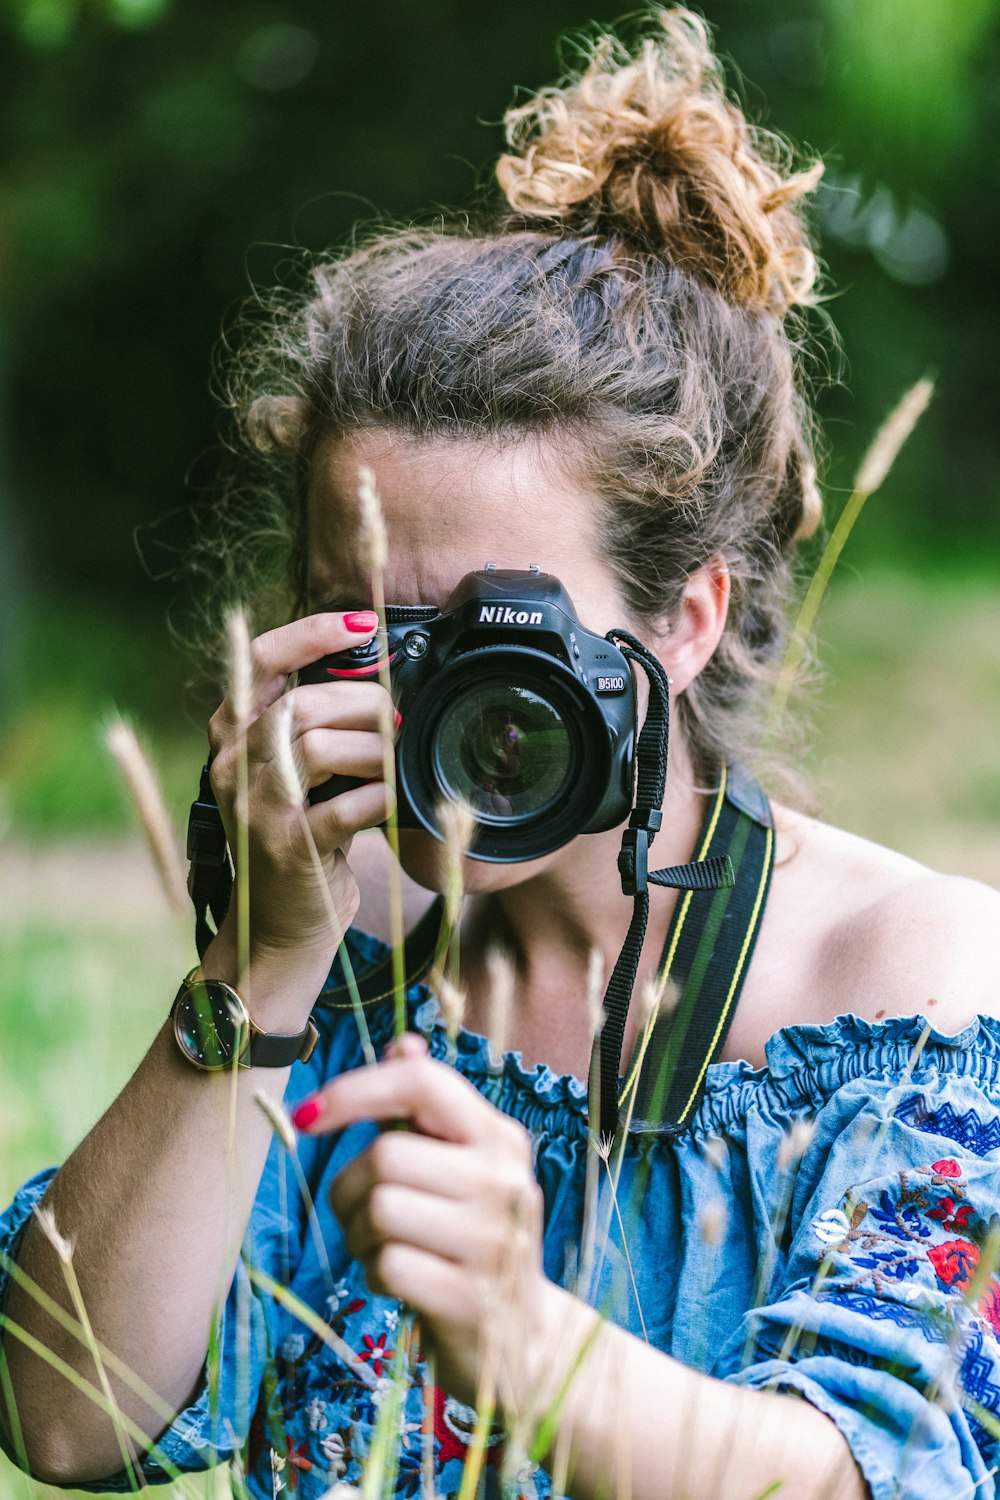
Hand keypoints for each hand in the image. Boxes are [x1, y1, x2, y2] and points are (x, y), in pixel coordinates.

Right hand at [205, 611, 394, 1002]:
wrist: (277, 930)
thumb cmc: (300, 842)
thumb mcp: (296, 777)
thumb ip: (316, 729)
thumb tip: (380, 683)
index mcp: (232, 738)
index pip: (261, 658)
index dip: (312, 632)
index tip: (363, 623)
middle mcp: (232, 767)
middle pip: (300, 702)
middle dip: (362, 701)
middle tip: (396, 718)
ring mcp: (256, 808)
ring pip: (317, 746)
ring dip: (373, 747)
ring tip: (394, 759)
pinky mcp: (286, 848)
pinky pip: (344, 806)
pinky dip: (380, 796)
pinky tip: (393, 800)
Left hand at [298, 1034, 552, 1410]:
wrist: (524, 1342)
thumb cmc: (471, 1240)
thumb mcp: (461, 1168)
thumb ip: (428, 1110)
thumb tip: (403, 1044)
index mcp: (499, 1137)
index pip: (422, 1083)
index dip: (355, 1089)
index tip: (307, 1116)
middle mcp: (504, 1180)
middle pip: (385, 1155)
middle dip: (350, 1188)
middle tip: (364, 1218)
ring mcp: (492, 1240)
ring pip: (379, 1209)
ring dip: (360, 1236)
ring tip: (387, 1250)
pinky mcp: (470, 1297)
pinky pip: (386, 1265)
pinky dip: (375, 1274)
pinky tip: (401, 1284)